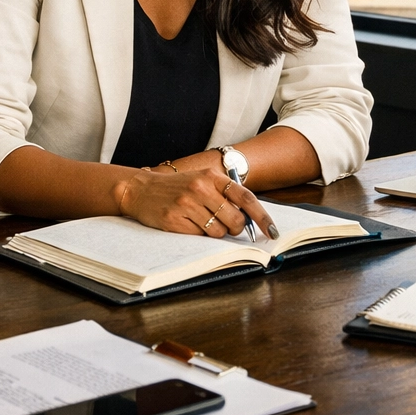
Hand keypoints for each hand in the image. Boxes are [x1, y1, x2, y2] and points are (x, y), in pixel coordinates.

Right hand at [114, 168, 276, 239]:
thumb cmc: (178, 188)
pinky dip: (198, 235)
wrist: (142, 189)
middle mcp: (200, 188)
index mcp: (212, 176)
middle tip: (227, 225)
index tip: (273, 232)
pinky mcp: (174, 220)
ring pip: (218, 232)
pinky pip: (199, 238)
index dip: (263, 217)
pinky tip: (187, 224)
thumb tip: (251, 220)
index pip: (246, 198)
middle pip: (235, 220)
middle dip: (235, 228)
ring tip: (200, 221)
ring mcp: (186, 204)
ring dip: (215, 232)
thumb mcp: (202, 181)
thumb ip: (226, 195)